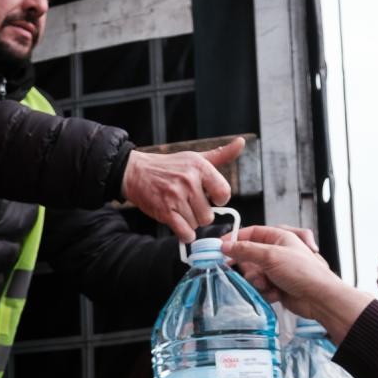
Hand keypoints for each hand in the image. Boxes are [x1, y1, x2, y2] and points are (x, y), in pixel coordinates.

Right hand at [120, 138, 240, 240]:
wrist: (136, 172)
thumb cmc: (169, 166)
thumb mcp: (196, 158)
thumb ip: (221, 155)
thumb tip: (241, 143)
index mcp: (200, 167)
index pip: (224, 193)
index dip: (219, 199)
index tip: (210, 198)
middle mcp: (189, 181)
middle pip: (209, 215)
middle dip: (200, 214)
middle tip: (189, 204)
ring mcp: (176, 197)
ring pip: (197, 224)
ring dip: (190, 222)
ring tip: (180, 209)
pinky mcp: (165, 211)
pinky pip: (185, 233)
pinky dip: (184, 234)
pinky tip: (179, 224)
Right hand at [222, 225, 374, 337]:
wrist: (319, 298)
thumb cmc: (303, 272)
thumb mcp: (271, 256)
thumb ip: (245, 250)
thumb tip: (226, 246)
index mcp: (279, 237)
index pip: (251, 233)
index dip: (235, 239)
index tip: (220, 247)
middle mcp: (277, 252)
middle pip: (249, 257)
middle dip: (250, 268)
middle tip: (256, 273)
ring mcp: (277, 270)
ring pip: (253, 274)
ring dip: (258, 281)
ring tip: (269, 285)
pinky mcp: (277, 286)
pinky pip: (260, 287)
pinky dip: (265, 291)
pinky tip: (276, 293)